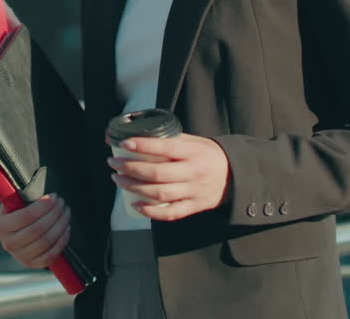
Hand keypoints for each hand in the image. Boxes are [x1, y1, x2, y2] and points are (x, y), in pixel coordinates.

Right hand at [0, 194, 70, 268]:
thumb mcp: (12, 204)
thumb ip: (19, 197)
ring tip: (66, 212)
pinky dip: (62, 241)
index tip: (53, 197)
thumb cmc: (16, 214)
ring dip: (60, 225)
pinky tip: (66, 227)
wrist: (14, 235)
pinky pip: (51, 255)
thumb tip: (33, 186)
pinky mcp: (33, 264)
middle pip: (37, 229)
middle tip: (62, 202)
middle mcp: (8, 244)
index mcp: (1, 227)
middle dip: (54, 214)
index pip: (24, 217)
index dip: (42, 207)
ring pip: (46, 242)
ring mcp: (20, 257)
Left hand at [107, 133, 230, 220]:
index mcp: (194, 152)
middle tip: (114, 162)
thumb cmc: (207, 155)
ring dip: (134, 187)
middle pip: (157, 173)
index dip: (143, 146)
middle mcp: (194, 172)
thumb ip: (170, 140)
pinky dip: (151, 211)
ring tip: (119, 179)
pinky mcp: (194, 207)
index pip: (165, 148)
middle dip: (131, 168)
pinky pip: (170, 213)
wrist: (235, 176)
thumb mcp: (194, 141)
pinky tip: (135, 204)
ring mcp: (194, 192)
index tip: (124, 143)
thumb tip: (135, 136)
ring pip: (160, 193)